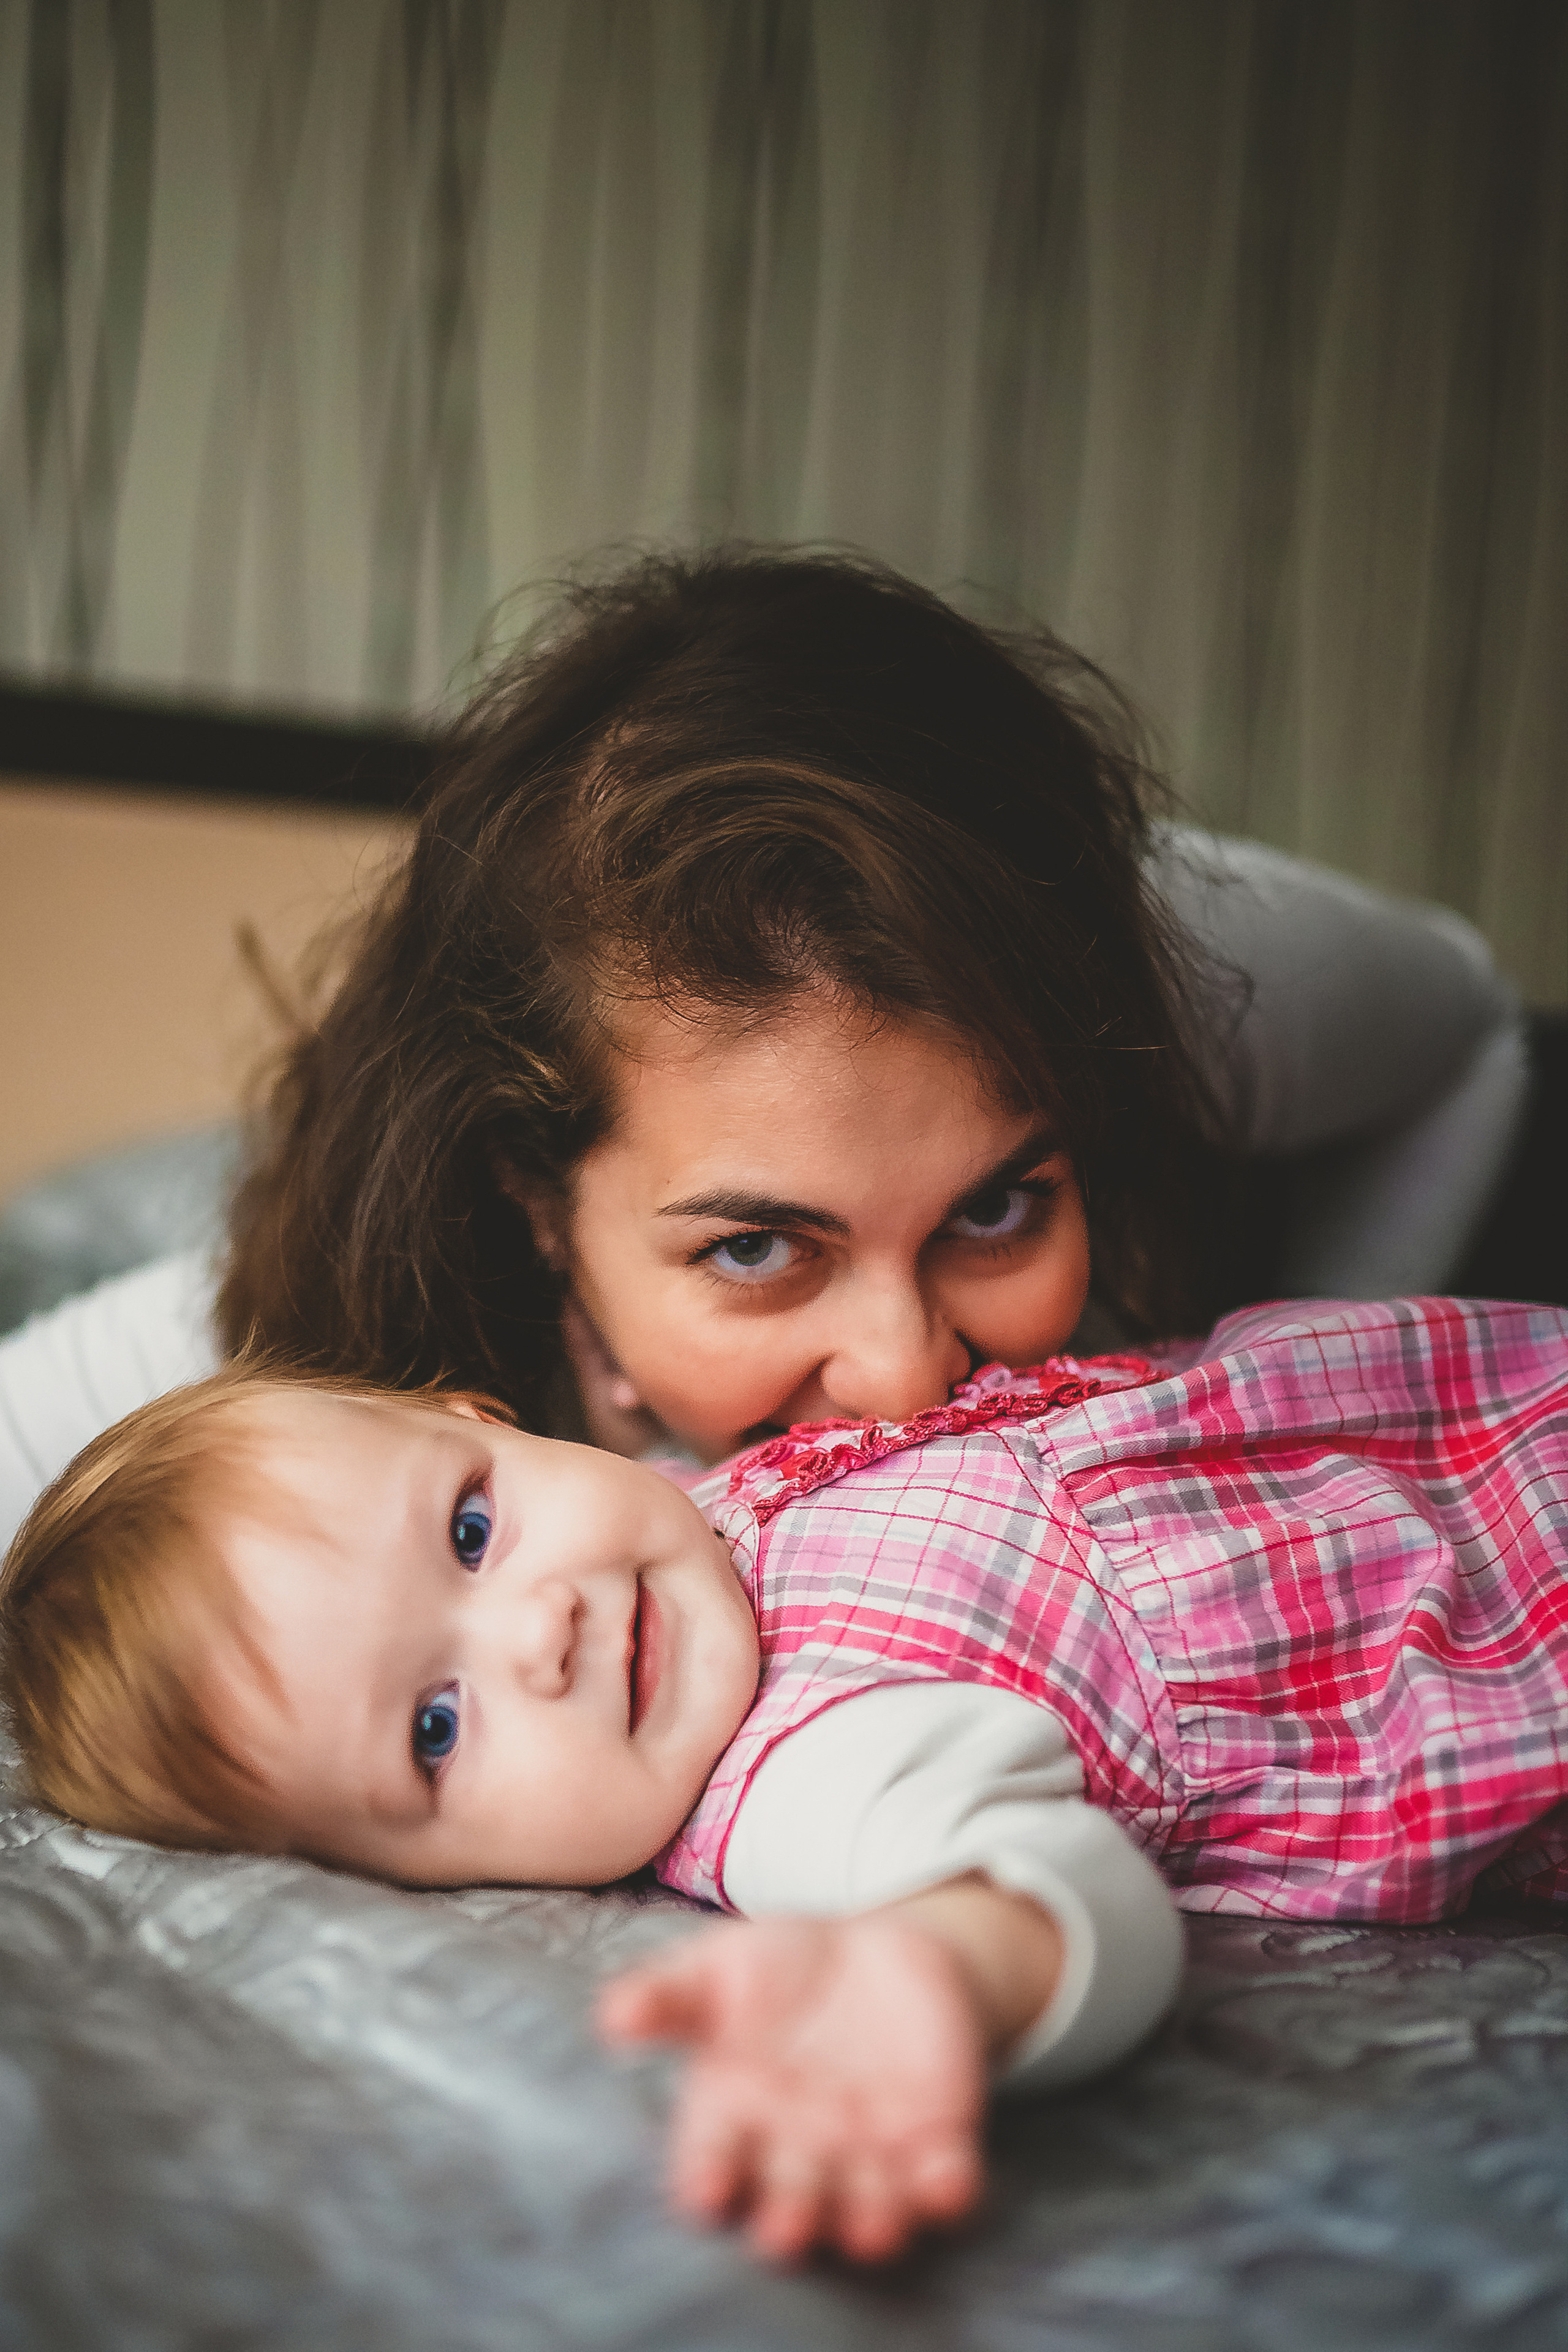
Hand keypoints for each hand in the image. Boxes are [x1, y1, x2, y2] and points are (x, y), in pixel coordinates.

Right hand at [597, 1912, 987, 2263]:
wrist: (878, 1951)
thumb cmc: (780, 1968)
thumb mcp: (717, 1967)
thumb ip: (667, 1994)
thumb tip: (611, 2017)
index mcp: (736, 2116)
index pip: (714, 2159)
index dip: (708, 2176)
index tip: (704, 2187)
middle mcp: (799, 2149)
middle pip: (791, 2194)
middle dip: (791, 2213)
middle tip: (787, 2227)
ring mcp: (869, 2150)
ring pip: (867, 2203)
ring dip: (871, 2219)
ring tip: (872, 2229)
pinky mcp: (934, 2137)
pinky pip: (941, 2175)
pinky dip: (946, 2187)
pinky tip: (948, 2182)